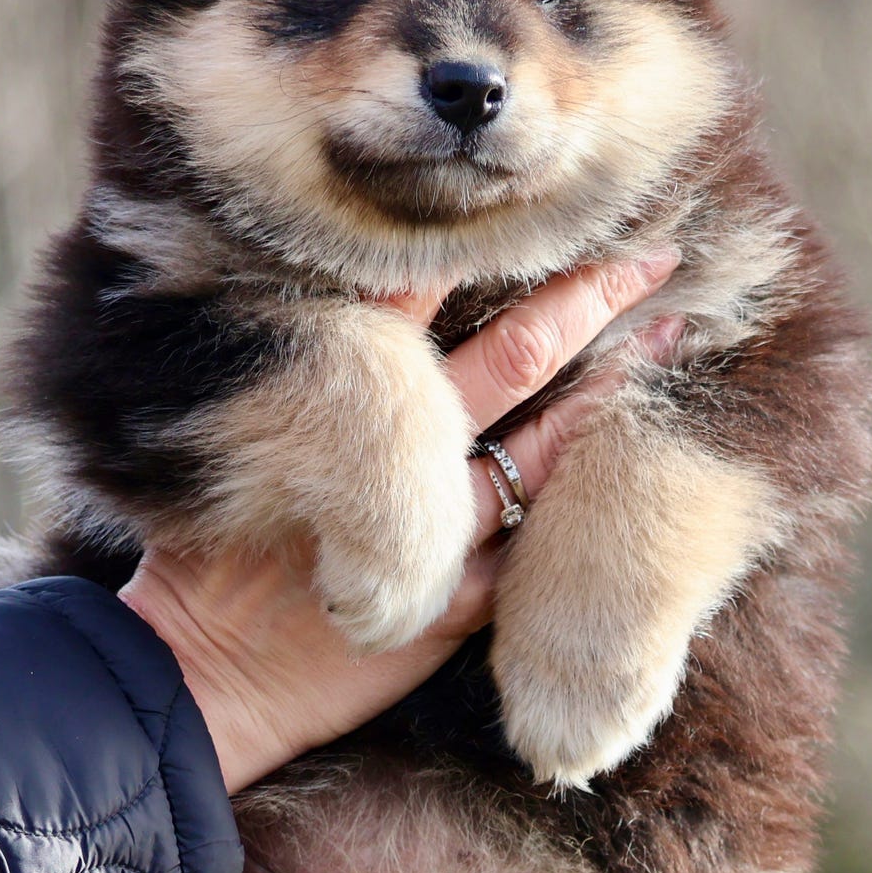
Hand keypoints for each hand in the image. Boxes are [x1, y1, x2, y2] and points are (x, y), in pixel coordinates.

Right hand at [119, 253, 679, 793]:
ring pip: (544, 443)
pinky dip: (580, 494)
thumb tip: (372, 291)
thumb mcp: (255, 436)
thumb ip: (316, 370)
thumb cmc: (213, 548)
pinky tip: (628, 459)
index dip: (500, 249)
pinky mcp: (459, 599)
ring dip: (610, 388)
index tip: (560, 207)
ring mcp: (442, 529)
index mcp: (349, 398)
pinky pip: (536, 541)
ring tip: (667, 335)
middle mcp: (405, 455)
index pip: (432, 297)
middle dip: (586, 303)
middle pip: (513, 358)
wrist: (204, 665)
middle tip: (654, 255)